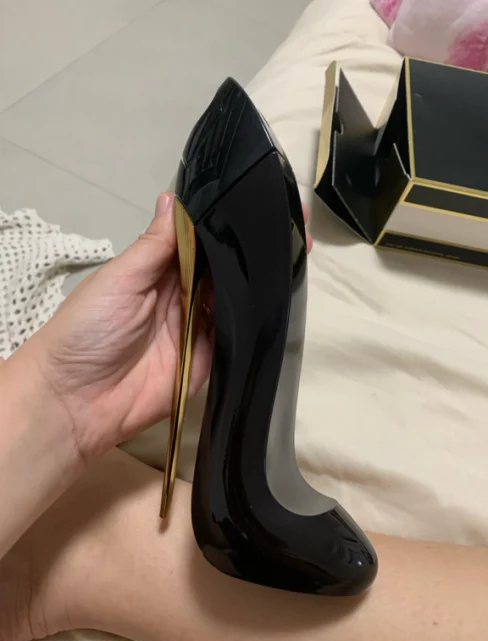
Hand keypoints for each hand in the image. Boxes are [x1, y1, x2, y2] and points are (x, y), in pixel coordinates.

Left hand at [16, 194, 311, 461]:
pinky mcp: (209, 360)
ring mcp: (198, 328)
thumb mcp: (120, 278)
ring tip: (295, 256)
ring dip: (259, 283)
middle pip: (223, 269)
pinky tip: (280, 300)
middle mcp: (182, 295)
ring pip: (235, 300)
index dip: (224, 224)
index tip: (260, 200)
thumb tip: (173, 198)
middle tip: (293, 227)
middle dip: (251, 251)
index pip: (199, 241)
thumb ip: (154, 245)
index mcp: (159, 271)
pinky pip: (236, 337)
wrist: (77, 401)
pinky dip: (254, 321)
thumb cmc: (90, 328)